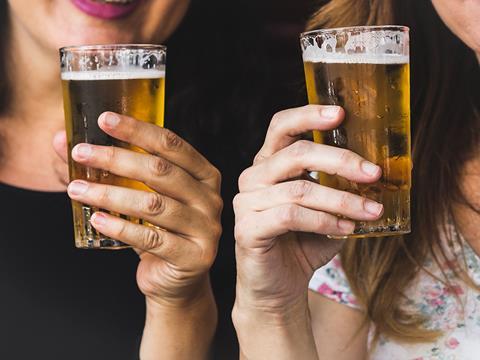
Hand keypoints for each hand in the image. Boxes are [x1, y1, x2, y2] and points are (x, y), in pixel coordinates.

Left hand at [54, 112, 221, 305]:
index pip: (172, 144)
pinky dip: (120, 227)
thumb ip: (113, 170)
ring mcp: (205, 228)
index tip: (104, 120)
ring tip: (77, 189)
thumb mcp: (144, 196)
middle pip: (161, 171)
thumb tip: (61, 142)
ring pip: (153, 204)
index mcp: (204, 175)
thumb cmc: (159, 231)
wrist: (177, 280)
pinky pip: (151, 238)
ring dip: (110, 194)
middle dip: (116, 158)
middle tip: (80, 153)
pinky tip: (95, 219)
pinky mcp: (193, 256)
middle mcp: (210, 199)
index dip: (137, 130)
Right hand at [233, 105, 382, 316]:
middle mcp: (253, 177)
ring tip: (372, 211)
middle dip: (340, 160)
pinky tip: (346, 228)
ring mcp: (246, 202)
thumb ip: (340, 185)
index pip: (281, 127)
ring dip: (342, 200)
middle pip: (295, 153)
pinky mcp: (247, 228)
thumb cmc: (304, 243)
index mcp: (269, 164)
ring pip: (300, 189)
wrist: (280, 288)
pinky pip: (291, 216)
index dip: (308, 115)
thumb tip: (377, 169)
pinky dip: (324, 221)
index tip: (341, 113)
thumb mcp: (326, 207)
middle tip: (374, 173)